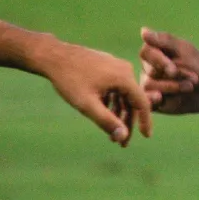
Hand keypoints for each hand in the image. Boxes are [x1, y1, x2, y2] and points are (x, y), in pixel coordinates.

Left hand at [38, 40, 152, 146]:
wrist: (53, 56)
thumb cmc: (69, 80)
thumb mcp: (87, 104)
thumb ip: (106, 121)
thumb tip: (123, 136)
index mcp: (124, 77)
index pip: (142, 103)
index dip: (146, 122)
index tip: (146, 137)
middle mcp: (124, 70)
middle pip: (132, 101)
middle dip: (126, 123)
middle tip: (121, 143)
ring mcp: (116, 66)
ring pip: (123, 95)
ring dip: (118, 114)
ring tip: (110, 132)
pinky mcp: (107, 66)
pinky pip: (115, 88)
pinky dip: (111, 103)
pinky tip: (102, 113)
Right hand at [139, 27, 198, 114]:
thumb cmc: (195, 64)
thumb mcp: (184, 50)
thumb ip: (164, 41)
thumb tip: (143, 31)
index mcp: (152, 52)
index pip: (146, 52)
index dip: (159, 61)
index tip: (173, 69)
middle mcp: (146, 68)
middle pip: (151, 71)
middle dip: (175, 74)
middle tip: (194, 78)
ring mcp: (148, 85)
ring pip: (149, 86)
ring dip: (172, 86)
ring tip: (190, 87)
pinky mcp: (152, 101)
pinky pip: (146, 101)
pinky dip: (152, 100)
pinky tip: (160, 98)